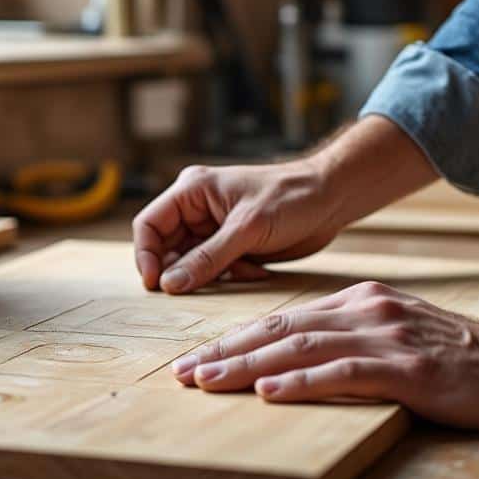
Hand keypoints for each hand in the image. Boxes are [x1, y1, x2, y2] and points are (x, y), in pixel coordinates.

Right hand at [132, 159, 341, 293]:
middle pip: (166, 247)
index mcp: (192, 190)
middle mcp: (197, 208)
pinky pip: (215, 270)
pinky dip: (231, 276)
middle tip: (199, 289)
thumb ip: (207, 258)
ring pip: (191, 263)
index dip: (146, 256)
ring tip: (243, 271)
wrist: (332, 198)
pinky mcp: (232, 245)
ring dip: (211, 276)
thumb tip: (169, 284)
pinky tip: (256, 270)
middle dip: (182, 270)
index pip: (149, 224)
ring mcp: (214, 228)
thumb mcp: (247, 228)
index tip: (156, 285)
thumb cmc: (292, 198)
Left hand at [170, 281, 478, 429]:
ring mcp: (386, 337)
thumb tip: (294, 355)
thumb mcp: (396, 331)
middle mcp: (367, 310)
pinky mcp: (406, 369)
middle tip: (183, 372)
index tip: (199, 357)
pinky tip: (270, 391)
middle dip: (227, 351)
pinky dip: (301, 382)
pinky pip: (343, 374)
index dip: (237, 338)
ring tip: (208, 382)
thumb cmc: (457, 356)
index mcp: (361, 299)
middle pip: (281, 329)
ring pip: (301, 348)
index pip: (284, 318)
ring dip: (248, 367)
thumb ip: (350, 335)